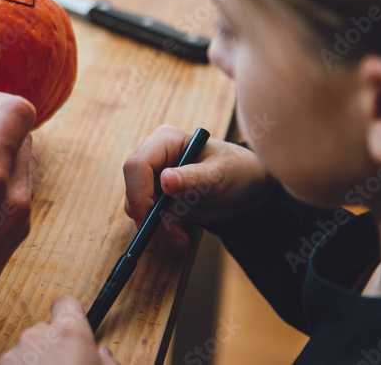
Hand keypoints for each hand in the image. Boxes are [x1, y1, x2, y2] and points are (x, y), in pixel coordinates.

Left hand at [0, 296, 119, 364]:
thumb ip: (105, 361)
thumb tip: (102, 354)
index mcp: (70, 333)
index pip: (66, 304)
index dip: (69, 316)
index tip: (71, 326)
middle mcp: (39, 336)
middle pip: (43, 330)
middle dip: (50, 347)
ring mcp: (15, 353)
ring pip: (25, 350)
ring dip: (32, 364)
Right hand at [123, 125, 274, 249]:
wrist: (247, 188)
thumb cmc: (237, 169)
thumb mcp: (219, 173)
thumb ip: (193, 178)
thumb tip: (165, 181)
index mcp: (165, 142)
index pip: (137, 165)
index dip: (138, 192)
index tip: (148, 216)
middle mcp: (155, 159)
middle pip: (133, 188)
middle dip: (148, 215)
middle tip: (171, 235)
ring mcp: (156, 180)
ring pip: (139, 207)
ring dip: (158, 227)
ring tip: (181, 238)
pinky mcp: (161, 200)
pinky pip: (151, 219)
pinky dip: (163, 231)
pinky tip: (181, 237)